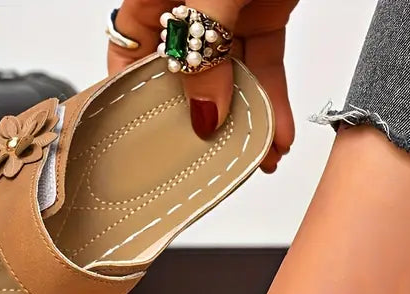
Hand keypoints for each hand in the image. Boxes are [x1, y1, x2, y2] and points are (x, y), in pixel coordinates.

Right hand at [108, 0, 298, 172]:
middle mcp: (186, 4)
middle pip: (185, 77)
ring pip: (230, 77)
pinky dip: (274, 98)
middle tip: (212, 163)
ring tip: (259, 159)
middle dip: (202, 123)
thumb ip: (206, 50)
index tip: (146, 141)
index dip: (134, 99)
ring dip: (247, 120)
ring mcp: (227, 8)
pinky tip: (279, 133)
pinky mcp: (266, 10)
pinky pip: (266, 63)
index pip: (130, 55)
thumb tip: (203, 115)